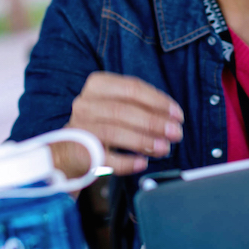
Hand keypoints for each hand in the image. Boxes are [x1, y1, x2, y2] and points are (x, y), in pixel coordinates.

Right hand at [54, 72, 183, 176]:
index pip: (132, 88)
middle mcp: (86, 104)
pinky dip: (127, 162)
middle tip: (175, 133)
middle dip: (154, 122)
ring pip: (114, 132)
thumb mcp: (119, 106)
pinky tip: (142, 163)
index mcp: (98, 85)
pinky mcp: (79, 152)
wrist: (71, 149)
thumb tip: (172, 118)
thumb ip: (142, 107)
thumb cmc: (102, 123)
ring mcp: (81, 128)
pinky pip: (106, 158)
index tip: (177, 115)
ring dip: (144, 141)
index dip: (158, 101)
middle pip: (123, 110)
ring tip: (164, 148)